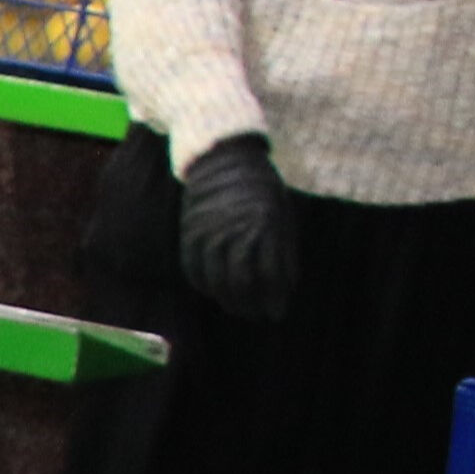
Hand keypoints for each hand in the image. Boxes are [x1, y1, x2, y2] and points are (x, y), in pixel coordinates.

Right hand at [177, 139, 298, 321]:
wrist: (222, 158)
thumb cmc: (261, 187)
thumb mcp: (282, 212)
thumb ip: (283, 249)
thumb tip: (285, 288)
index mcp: (265, 223)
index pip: (269, 273)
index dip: (274, 298)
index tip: (277, 313)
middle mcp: (235, 229)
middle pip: (241, 281)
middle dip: (251, 304)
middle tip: (257, 316)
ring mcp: (209, 230)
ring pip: (215, 278)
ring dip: (226, 299)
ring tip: (236, 308)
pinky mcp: (189, 231)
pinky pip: (192, 267)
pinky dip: (202, 284)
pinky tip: (212, 292)